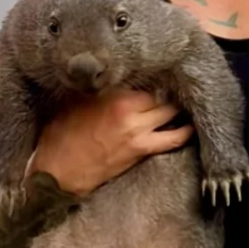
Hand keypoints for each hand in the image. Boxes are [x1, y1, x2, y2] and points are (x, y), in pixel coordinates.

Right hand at [28, 89, 192, 198]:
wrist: (58, 171)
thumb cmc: (61, 135)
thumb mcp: (74, 103)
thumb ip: (97, 90)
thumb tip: (111, 77)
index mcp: (110, 95)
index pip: (143, 80)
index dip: (152, 79)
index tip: (157, 76)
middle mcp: (128, 111)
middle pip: (160, 95)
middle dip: (166, 92)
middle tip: (171, 90)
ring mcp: (138, 131)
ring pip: (170, 113)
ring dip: (178, 109)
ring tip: (182, 105)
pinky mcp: (142, 150)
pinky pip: (173, 139)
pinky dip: (184, 132)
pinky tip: (190, 127)